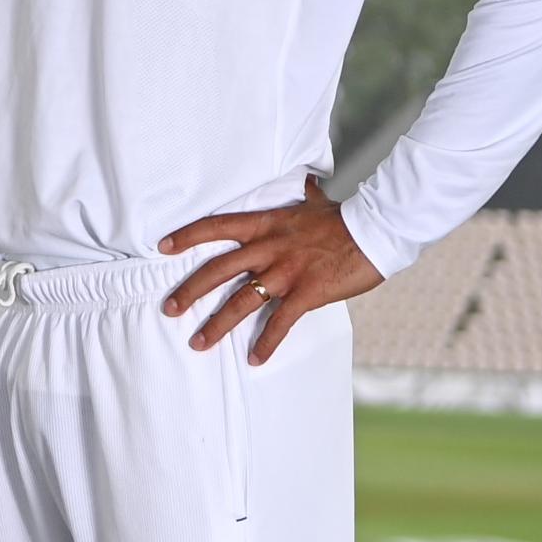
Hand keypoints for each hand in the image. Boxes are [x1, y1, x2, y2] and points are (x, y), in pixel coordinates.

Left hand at [158, 177, 380, 362]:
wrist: (379, 230)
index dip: (188, 236)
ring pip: (242, 301)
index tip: (163, 247)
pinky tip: (255, 359)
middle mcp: (270, 248)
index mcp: (267, 225)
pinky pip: (281, 322)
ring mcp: (287, 272)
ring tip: (198, 343)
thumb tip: (304, 183)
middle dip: (190, 290)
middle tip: (168, 308)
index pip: (217, 227)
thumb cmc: (345, 219)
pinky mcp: (308, 292)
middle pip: (219, 270)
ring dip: (217, 325)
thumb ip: (301, 197)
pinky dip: (267, 342)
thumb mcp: (314, 203)